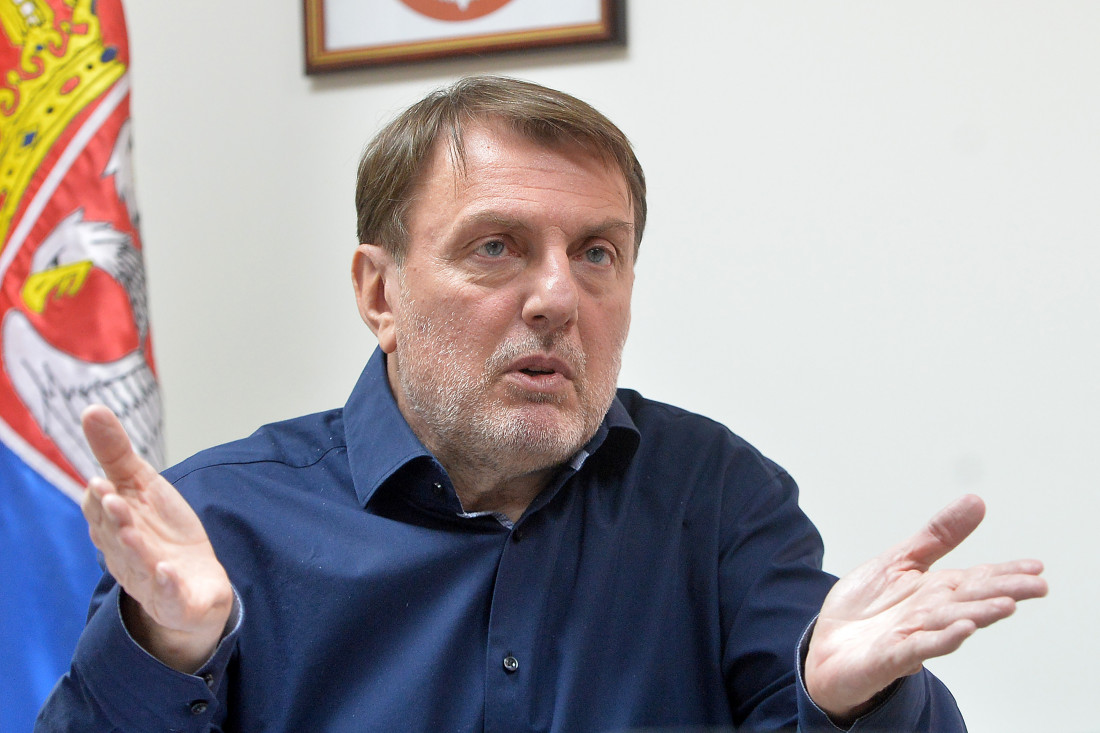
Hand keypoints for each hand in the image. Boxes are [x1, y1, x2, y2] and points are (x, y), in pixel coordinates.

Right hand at [81, 404, 233, 672]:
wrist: (194, 586)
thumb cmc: (162, 532)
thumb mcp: (143, 487)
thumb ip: (117, 453)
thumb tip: (91, 409)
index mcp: (115, 528)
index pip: (102, 512)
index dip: (101, 498)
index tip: (102, 480)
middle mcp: (126, 556)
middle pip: (116, 537)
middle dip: (114, 518)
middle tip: (113, 496)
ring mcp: (149, 581)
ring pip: (137, 566)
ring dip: (133, 549)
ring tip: (132, 531)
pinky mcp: (176, 602)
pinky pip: (168, 597)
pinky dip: (166, 586)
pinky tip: (167, 571)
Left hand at [804, 494, 1046, 721]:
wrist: (828, 646)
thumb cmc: (866, 608)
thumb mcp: (900, 561)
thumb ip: (938, 535)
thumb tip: (977, 500)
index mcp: (936, 591)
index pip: (977, 580)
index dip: (1006, 574)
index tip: (1037, 568)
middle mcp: (930, 614)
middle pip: (971, 601)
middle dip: (1004, 593)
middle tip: (1037, 585)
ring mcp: (912, 636)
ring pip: (949, 624)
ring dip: (978, 615)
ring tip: (1007, 604)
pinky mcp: (889, 656)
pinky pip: (918, 648)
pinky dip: (940, 640)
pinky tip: (962, 631)